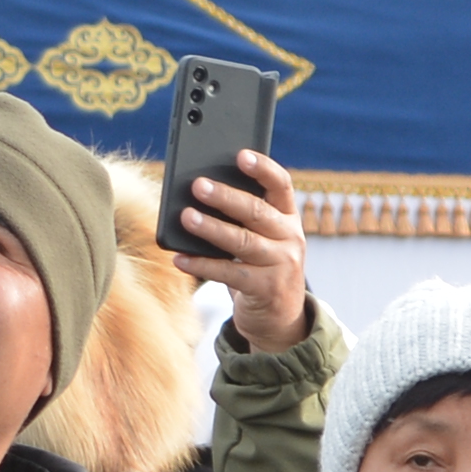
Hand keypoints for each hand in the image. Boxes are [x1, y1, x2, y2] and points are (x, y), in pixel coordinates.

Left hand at [165, 149, 311, 354]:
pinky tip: (180, 258)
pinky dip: (202, 265)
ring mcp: (281, 264)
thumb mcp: (263, 237)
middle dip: (226, 197)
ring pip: (243, 242)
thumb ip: (243, 217)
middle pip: (257, 212)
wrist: (280, 316)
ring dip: (211, 228)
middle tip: (198, 185)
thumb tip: (199, 192)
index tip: (241, 154)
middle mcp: (290, 237)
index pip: (281, 184)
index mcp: (288, 216)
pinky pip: (229, 274)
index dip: (262, 168)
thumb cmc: (261, 265)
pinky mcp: (265, 289)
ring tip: (186, 217)